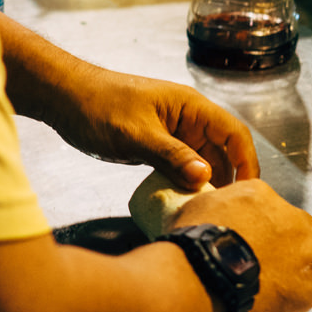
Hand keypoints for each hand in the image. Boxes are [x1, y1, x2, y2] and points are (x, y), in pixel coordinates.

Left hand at [40, 64, 259, 190]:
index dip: (247, 162)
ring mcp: (173, 134)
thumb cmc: (98, 105)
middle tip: (223, 212)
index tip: (248, 192)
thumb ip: (171, 155)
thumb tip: (205, 177)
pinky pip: (181, 168)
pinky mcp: (158, 147)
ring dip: (204, 186)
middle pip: (222, 152)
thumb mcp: (136, 134)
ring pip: (202, 163)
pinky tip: (181, 204)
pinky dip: (185, 184)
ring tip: (203, 212)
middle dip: (226, 180)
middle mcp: (188, 120)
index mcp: (191, 107)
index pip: (234, 133)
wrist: (63, 98)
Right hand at [171, 179, 311, 311]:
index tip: (259, 243)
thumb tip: (208, 213)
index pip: (275, 206)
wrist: (204, 274)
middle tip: (289, 259)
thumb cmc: (191, 247)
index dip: (270, 227)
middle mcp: (288, 215)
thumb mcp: (194, 209)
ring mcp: (306, 244)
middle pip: (307, 223)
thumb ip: (211, 208)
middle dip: (301, 240)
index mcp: (258, 194)